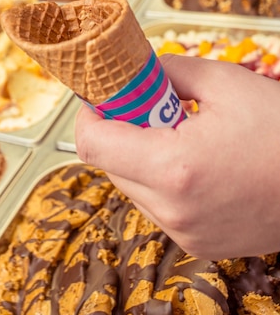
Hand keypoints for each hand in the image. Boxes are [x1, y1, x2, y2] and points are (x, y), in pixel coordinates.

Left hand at [75, 54, 279, 259]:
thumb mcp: (225, 83)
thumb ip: (169, 71)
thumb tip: (136, 71)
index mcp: (173, 168)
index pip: (92, 143)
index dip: (90, 113)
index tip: (102, 96)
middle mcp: (173, 210)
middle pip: (109, 164)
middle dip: (120, 130)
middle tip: (147, 107)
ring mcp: (185, 233)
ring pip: (132, 186)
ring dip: (140, 156)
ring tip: (180, 135)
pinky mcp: (198, 243)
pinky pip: (158, 206)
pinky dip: (162, 181)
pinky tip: (196, 162)